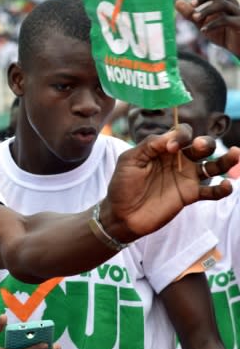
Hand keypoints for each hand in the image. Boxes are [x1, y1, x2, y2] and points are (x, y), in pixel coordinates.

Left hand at [102, 124, 237, 241]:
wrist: (121, 214)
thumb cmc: (122, 184)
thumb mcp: (130, 160)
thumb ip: (149, 146)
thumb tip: (171, 138)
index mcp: (163, 148)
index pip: (181, 134)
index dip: (180, 136)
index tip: (170, 148)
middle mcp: (178, 160)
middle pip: (201, 146)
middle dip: (205, 143)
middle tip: (200, 147)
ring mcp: (186, 177)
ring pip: (213, 166)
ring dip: (226, 160)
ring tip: (237, 154)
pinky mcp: (190, 195)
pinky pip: (211, 191)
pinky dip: (222, 189)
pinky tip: (227, 186)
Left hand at [175, 0, 239, 54]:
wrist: (237, 48)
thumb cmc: (221, 33)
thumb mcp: (202, 24)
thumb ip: (191, 14)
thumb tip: (177, 2)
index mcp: (222, 1)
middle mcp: (231, 4)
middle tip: (191, 3)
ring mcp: (237, 13)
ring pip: (223, 5)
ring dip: (207, 10)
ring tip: (195, 18)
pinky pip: (227, 20)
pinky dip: (213, 24)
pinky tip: (203, 30)